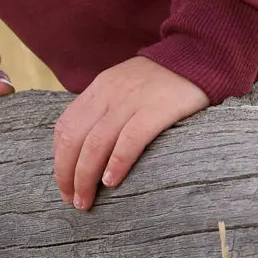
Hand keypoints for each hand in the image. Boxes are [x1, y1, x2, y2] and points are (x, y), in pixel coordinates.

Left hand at [53, 55, 209, 212]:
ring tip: (86, 201)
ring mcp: (132, 101)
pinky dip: (117, 162)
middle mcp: (110, 94)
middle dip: (67, 174)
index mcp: (100, 88)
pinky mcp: (157, 109)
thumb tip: (88, 149)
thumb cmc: (161, 80)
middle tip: (73, 201)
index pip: (65, 126)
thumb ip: (106, 110)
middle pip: (75, 138)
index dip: (59, 159)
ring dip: (86, 176)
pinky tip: (112, 182)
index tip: (64, 184)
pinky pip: (130, 139)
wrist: (198, 56)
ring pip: (96, 143)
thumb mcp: (124, 86)